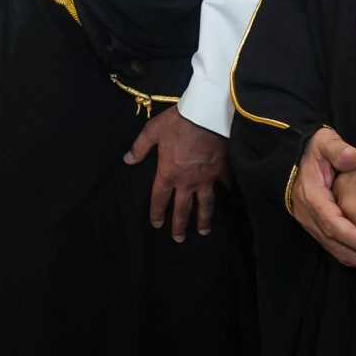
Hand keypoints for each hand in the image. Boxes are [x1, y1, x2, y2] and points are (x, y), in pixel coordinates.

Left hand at [124, 106, 227, 239]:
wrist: (206, 115)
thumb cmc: (177, 122)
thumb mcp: (153, 131)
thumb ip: (140, 147)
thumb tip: (127, 160)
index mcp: (168, 173)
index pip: (160, 199)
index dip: (157, 213)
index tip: (157, 225)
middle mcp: (187, 182)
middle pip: (182, 209)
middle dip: (180, 225)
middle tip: (179, 239)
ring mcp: (206, 179)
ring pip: (205, 205)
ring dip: (204, 219)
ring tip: (204, 232)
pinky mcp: (222, 171)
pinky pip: (225, 186)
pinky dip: (227, 194)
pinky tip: (228, 200)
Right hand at [287, 127, 355, 273]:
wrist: (298, 157)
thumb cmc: (316, 150)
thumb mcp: (325, 142)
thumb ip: (338, 149)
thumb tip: (353, 158)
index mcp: (311, 197)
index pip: (331, 223)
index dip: (353, 238)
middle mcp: (310, 217)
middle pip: (338, 246)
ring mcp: (314, 226)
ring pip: (339, 252)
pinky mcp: (322, 230)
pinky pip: (340, 250)